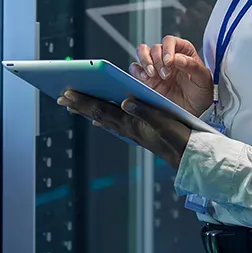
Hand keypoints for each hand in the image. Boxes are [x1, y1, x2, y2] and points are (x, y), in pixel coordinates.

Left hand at [57, 91, 191, 169]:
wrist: (190, 159)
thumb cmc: (180, 140)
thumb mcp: (165, 122)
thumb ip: (145, 111)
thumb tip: (124, 101)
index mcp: (132, 124)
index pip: (102, 109)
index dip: (84, 101)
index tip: (67, 94)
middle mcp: (128, 129)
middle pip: (99, 114)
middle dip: (80, 105)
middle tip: (61, 98)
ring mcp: (132, 133)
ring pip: (104, 119)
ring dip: (88, 111)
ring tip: (74, 106)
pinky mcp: (138, 134)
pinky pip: (114, 125)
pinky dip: (103, 118)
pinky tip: (99, 118)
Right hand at [129, 35, 212, 116]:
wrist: (194, 112)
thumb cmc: (201, 94)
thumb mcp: (204, 79)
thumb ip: (193, 66)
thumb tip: (177, 58)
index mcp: (184, 53)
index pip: (171, 41)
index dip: (168, 49)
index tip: (169, 61)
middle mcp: (168, 58)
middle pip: (155, 47)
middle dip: (158, 60)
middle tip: (165, 74)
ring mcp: (156, 68)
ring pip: (142, 52)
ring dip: (145, 61)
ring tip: (152, 74)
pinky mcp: (147, 79)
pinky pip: (135, 69)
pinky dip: (137, 71)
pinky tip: (145, 79)